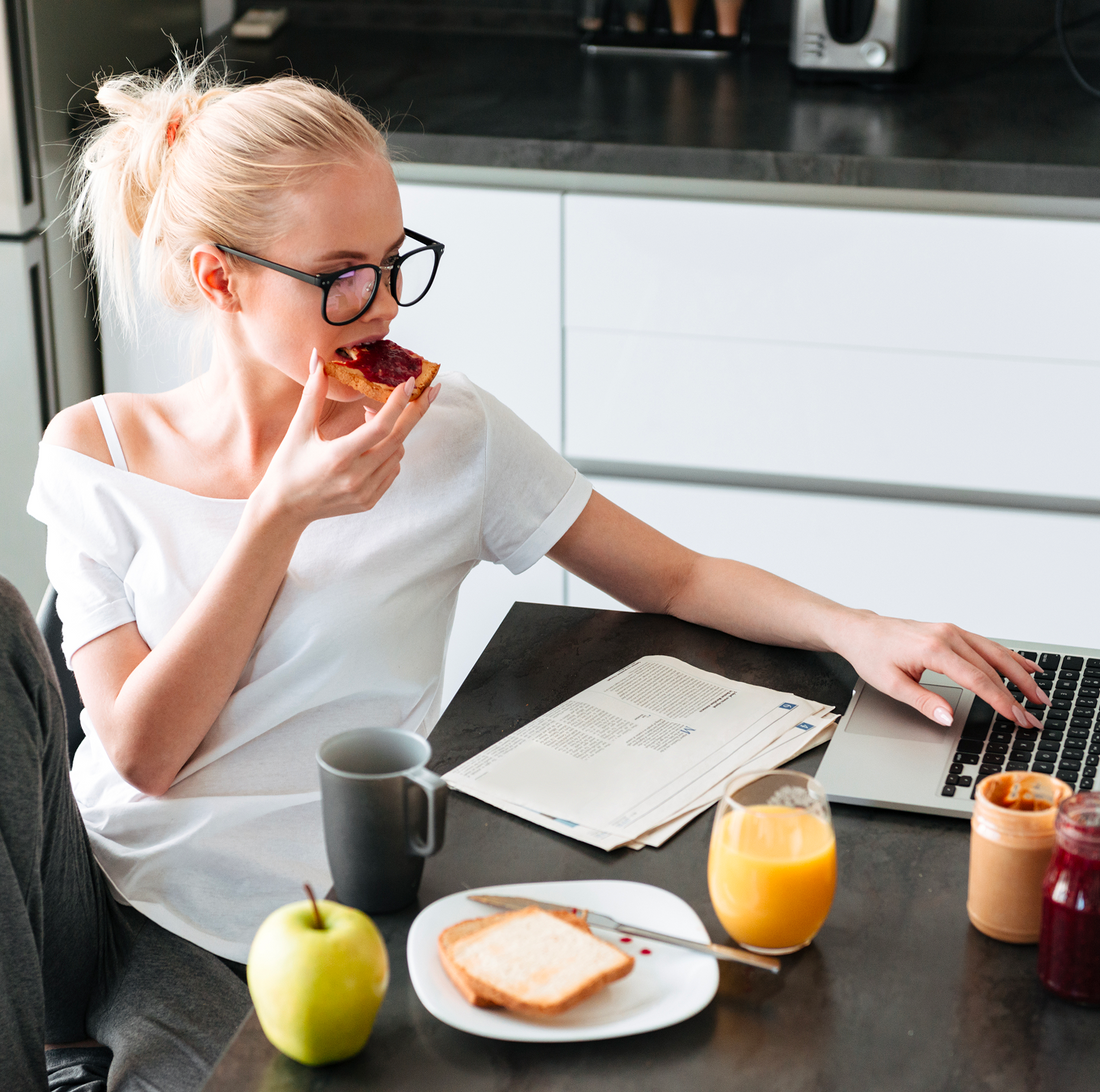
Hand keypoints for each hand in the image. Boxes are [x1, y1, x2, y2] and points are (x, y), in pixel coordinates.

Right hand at [254, 349, 437, 528]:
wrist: (285, 510)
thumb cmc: (288, 467)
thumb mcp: (298, 430)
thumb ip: (312, 394)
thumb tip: (317, 358)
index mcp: (338, 457)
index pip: (379, 427)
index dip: (398, 403)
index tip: (409, 382)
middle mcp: (356, 477)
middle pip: (399, 439)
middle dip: (416, 412)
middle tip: (429, 390)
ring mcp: (365, 492)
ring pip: (397, 453)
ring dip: (394, 431)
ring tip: (371, 417)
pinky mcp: (369, 501)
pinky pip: (392, 470)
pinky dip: (389, 451)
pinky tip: (371, 442)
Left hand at [829, 611, 1047, 728]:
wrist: (859, 630)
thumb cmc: (871, 654)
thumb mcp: (891, 684)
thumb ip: (923, 701)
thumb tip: (948, 717)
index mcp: (933, 649)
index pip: (977, 680)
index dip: (1001, 702)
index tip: (1018, 717)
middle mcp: (947, 635)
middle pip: (992, 668)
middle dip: (1017, 693)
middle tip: (1035, 715)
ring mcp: (951, 630)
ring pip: (995, 653)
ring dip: (1019, 674)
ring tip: (1039, 693)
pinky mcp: (951, 630)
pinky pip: (986, 644)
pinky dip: (1008, 656)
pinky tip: (1024, 667)